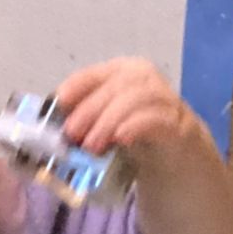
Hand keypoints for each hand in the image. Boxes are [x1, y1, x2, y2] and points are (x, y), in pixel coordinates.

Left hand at [56, 57, 213, 164]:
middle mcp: (146, 81)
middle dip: (90, 109)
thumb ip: (86, 121)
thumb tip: (53, 128)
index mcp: (124, 74)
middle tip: (72, 134)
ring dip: (109, 121)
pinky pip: (158, 120)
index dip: (77, 85)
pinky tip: (120, 139)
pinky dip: (136, 126)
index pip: (97, 72)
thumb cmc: (136, 140)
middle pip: (117, 85)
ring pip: (137, 98)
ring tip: (92, 146)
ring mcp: (166, 103)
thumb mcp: (106, 126)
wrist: (178, 161)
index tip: (59, 103)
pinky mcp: (180, 127)